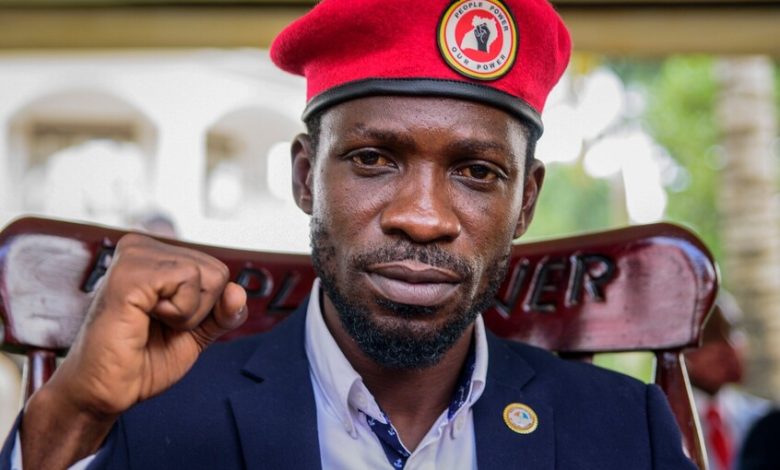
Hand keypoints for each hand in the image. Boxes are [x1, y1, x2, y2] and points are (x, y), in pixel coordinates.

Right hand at [21, 234, 247, 467]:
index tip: (168, 323)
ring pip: (207, 275)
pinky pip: (188, 280)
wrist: (105, 392)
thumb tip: (238, 291)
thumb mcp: (196, 334)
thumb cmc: (142, 360)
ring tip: (149, 323)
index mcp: (156, 256)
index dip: (206, 309)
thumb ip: (222, 313)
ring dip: (188, 315)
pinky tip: (144, 320)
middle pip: (217, 272)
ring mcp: (135, 256)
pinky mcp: (129, 272)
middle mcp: (143, 246)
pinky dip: (178, 313)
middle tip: (157, 327)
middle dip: (199, 311)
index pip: (218, 272)